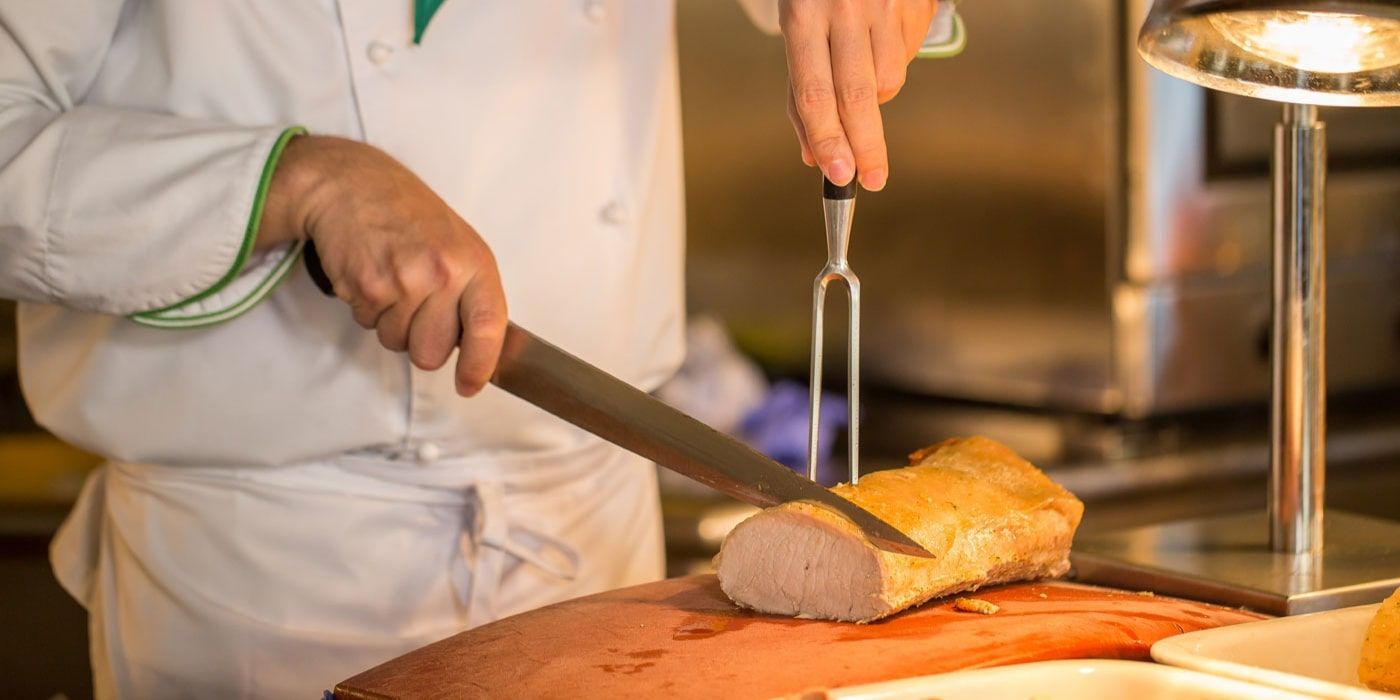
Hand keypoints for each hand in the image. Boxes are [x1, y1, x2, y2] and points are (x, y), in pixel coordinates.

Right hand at [257, 135, 506, 396]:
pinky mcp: (366, 286)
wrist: (354, 185)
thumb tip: (480, 350)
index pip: (488, 328)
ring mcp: (402, 281)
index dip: (480, 365)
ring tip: (393, 281)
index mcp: (474, 264)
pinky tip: (372, 274)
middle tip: (416, 308)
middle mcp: (442, 274)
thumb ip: (472, 295)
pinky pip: (368, 325)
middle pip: (432, 353)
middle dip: (421, 344)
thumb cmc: (410, 217)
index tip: (470, 384)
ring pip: (397, 343)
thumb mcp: (460, 246)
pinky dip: (368, 308)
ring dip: (392, 323)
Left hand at [780, 0, 936, 190]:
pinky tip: (879, 43)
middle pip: (859, 95)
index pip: (815, 92)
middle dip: (866, 146)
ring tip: (860, 71)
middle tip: (872, 179)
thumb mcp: (796, 27)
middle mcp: (846, 8)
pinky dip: (891, 65)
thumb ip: (802, 92)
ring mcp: (885, 5)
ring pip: (888, 81)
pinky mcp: (915, 4)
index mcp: (805, 15)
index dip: (827, 138)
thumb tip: (813, 154)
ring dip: (875, 97)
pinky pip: (906, 56)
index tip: (837, 173)